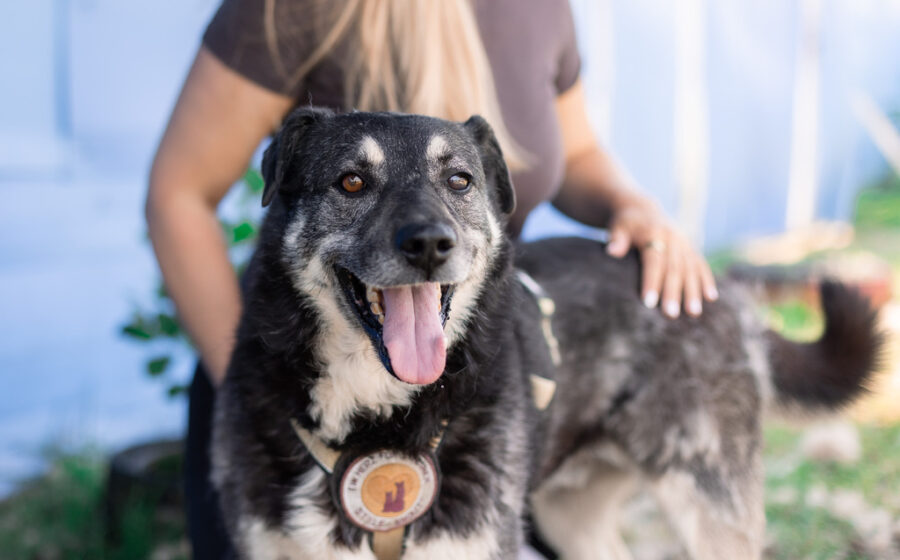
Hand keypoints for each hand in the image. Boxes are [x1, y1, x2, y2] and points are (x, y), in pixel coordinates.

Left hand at [605, 202, 717, 317]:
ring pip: (690, 269)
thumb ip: (616, 239)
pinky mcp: (690, 248)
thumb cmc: (625, 225)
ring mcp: (684, 242)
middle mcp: (672, 237)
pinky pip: (701, 264)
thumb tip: (612, 251)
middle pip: (673, 268)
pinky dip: (706, 280)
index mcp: (653, 232)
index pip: (653, 260)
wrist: (642, 210)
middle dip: (673, 293)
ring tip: (693, 313)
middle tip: (670, 315)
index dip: (651, 281)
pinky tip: (711, 297)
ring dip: (693, 292)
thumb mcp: (617, 227)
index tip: (648, 303)